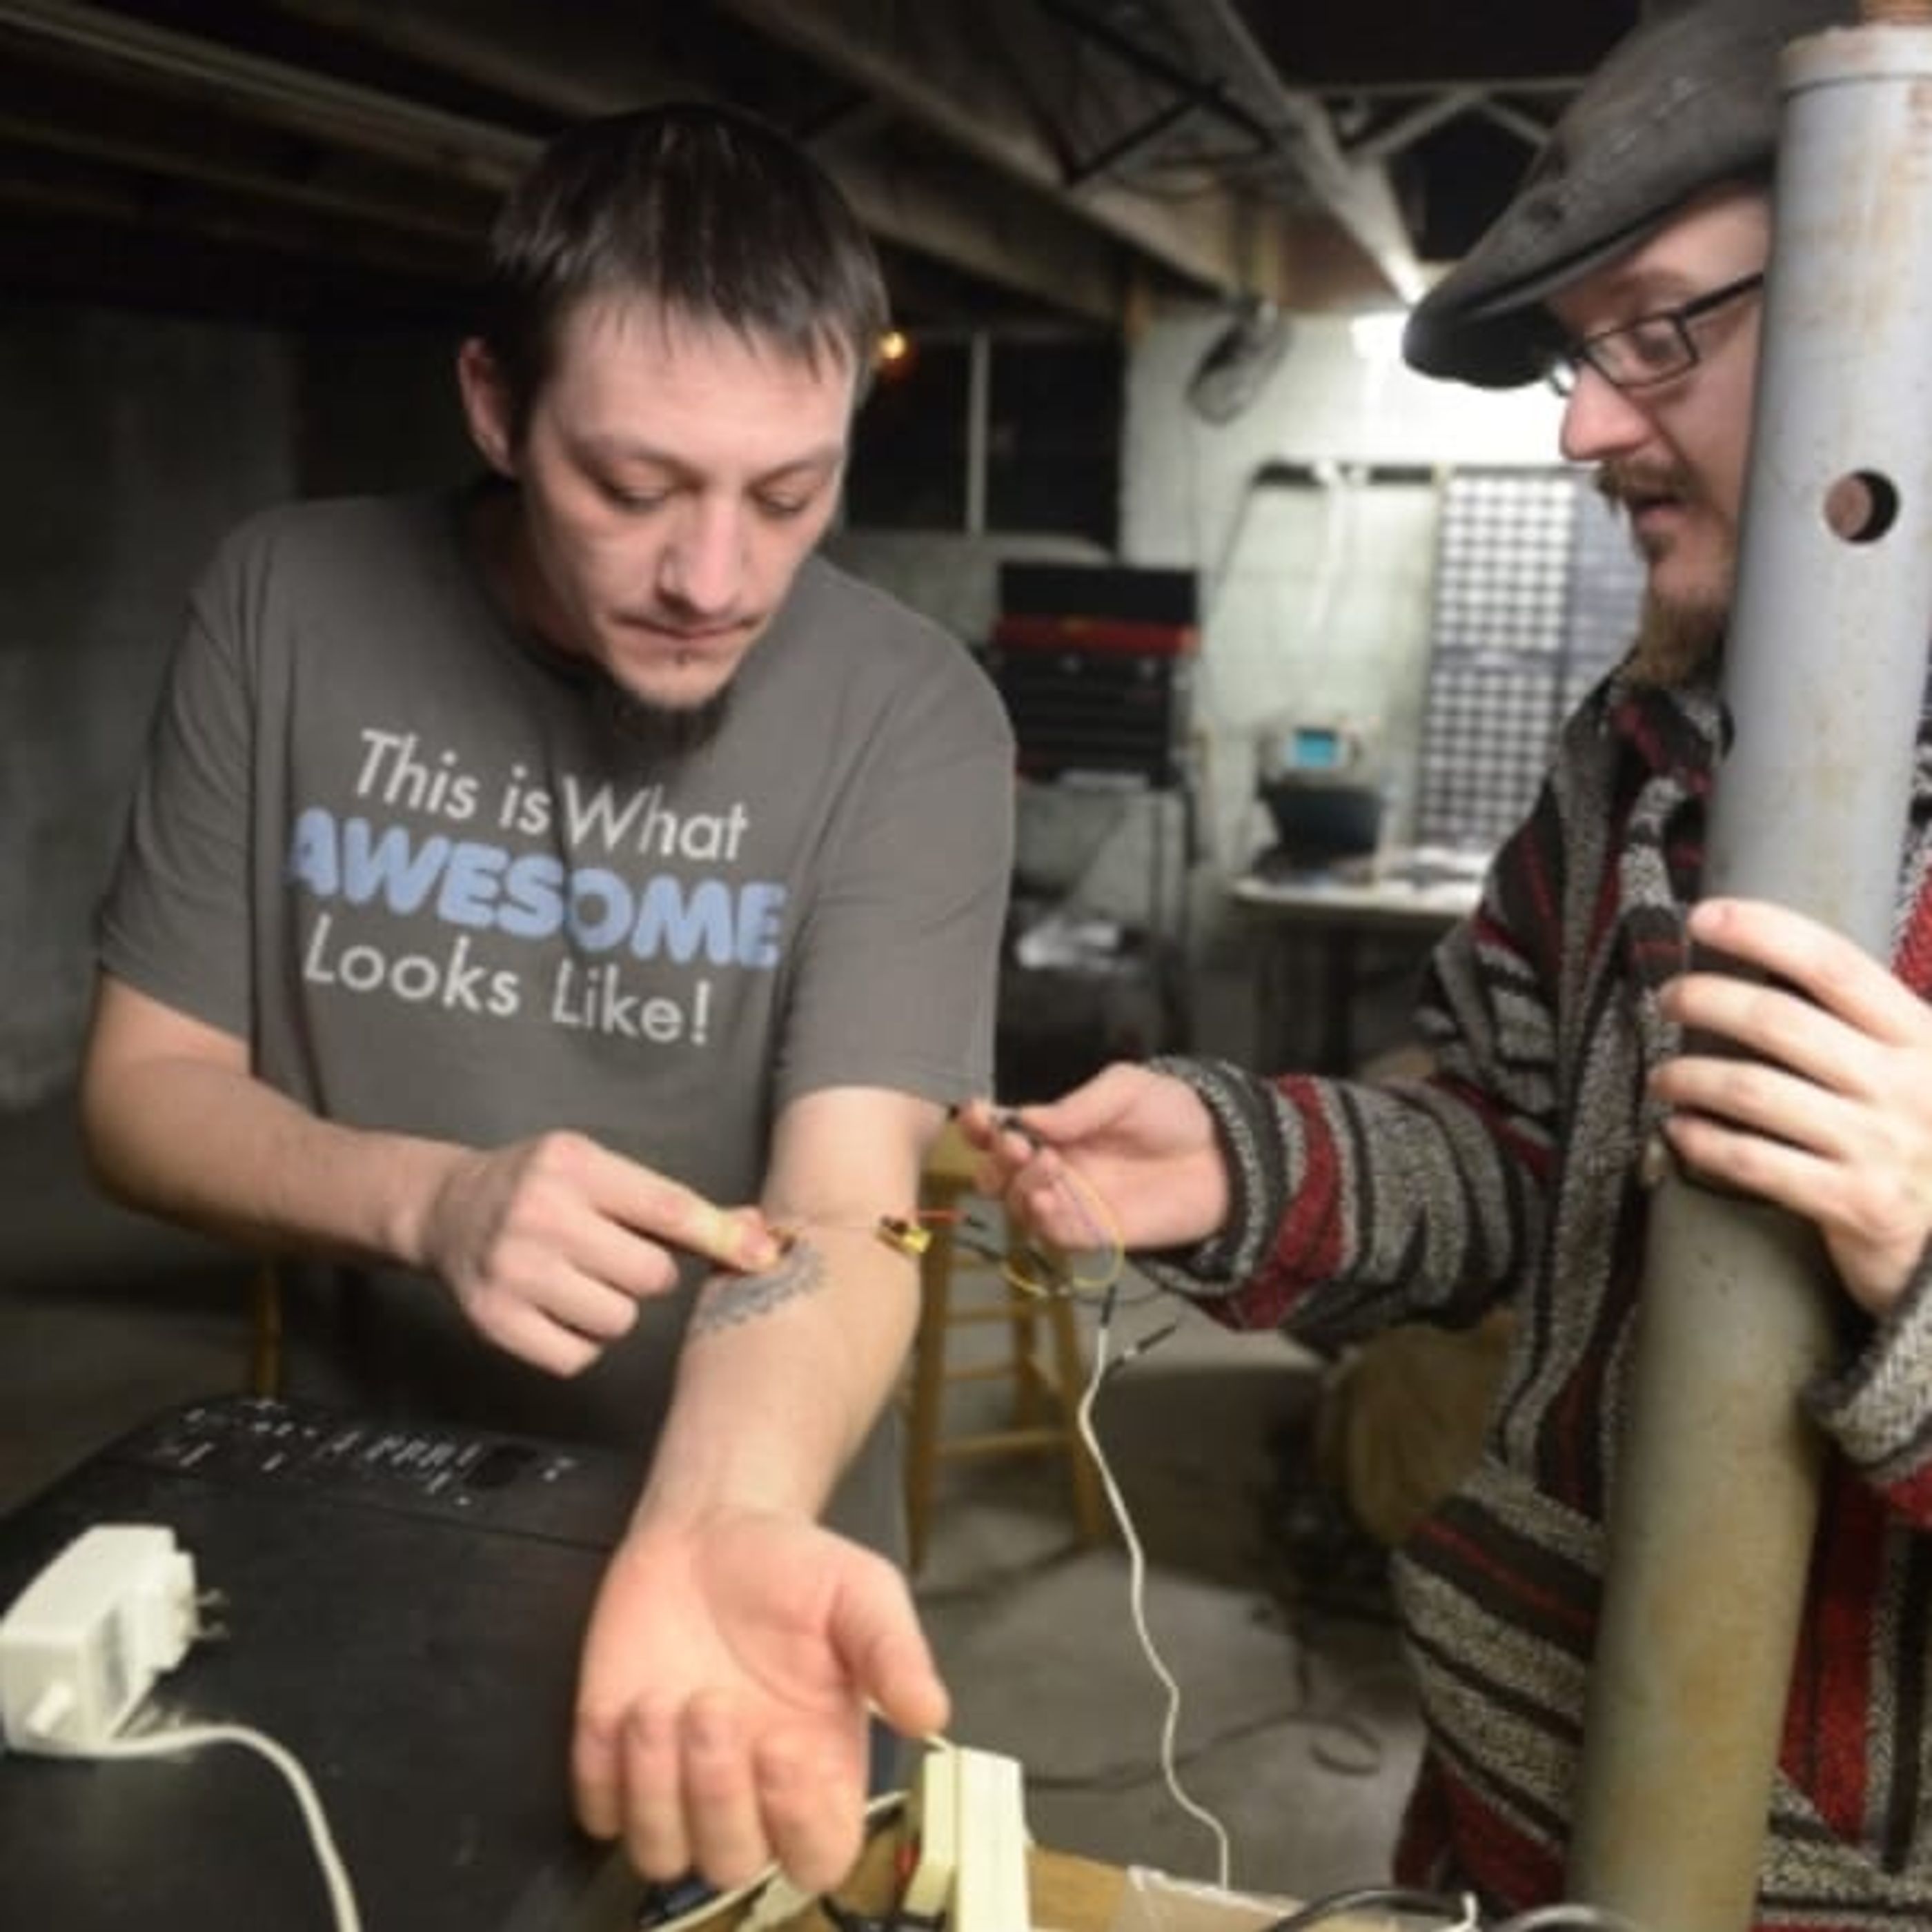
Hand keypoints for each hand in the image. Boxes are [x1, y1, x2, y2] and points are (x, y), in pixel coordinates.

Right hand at [418, 1132, 778, 1373]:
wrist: (447, 1208)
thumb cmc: (541, 1187)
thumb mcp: (599, 1171)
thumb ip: (673, 1203)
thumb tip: (757, 1234)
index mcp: (573, 1165)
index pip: (667, 1209)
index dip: (722, 1236)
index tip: (764, 1256)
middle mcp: (540, 1214)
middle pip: (651, 1276)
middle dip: (649, 1274)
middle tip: (616, 1257)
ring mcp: (513, 1270)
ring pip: (619, 1321)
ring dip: (615, 1309)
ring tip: (582, 1280)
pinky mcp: (494, 1320)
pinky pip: (577, 1357)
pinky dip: (580, 1343)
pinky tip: (558, 1309)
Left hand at [570, 1512, 948, 1894]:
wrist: (711, 1527)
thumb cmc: (795, 1568)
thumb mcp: (861, 1593)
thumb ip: (894, 1653)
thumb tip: (931, 1715)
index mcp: (820, 1766)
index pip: (820, 1858)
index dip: (799, 1824)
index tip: (785, 1746)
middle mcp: (750, 1791)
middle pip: (733, 1865)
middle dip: (717, 1793)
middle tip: (712, 1701)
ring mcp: (677, 1782)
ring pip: (660, 1854)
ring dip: (655, 1787)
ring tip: (663, 1701)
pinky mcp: (613, 1760)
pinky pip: (599, 1813)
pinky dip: (604, 1772)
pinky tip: (625, 1707)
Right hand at [954, 1063, 1230, 1253]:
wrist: (1226, 1156)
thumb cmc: (1174, 1113)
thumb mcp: (1125, 1090)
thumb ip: (1077, 1107)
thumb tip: (1024, 1119)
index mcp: (1054, 1129)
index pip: (1001, 1130)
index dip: (980, 1125)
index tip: (979, 1115)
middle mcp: (1055, 1167)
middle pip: (998, 1174)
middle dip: (995, 1161)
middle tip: (1017, 1146)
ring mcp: (1073, 1203)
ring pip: (1020, 1206)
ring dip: (1020, 1188)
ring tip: (1048, 1167)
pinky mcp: (1096, 1234)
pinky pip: (1055, 1235)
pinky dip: (1043, 1220)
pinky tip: (1049, 1201)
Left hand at [1650, 896, 1931, 1314]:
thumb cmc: (1923, 1137)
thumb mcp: (1916, 1067)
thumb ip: (1861, 1025)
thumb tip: (1766, 961)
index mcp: (1920, 1037)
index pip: (1834, 966)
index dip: (1764, 931)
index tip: (1705, 917)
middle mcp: (1904, 1085)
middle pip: (1779, 1022)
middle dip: (1707, 1000)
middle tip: (1668, 997)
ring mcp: (1880, 1146)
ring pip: (1755, 1092)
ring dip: (1690, 1076)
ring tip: (1662, 1075)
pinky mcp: (1856, 1204)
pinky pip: (1756, 1162)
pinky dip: (1705, 1142)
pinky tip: (1679, 1129)